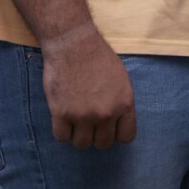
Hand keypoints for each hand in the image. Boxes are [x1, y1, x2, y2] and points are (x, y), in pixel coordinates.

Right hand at [41, 29, 136, 149]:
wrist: (73, 43)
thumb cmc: (97, 57)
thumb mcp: (121, 79)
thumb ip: (121, 103)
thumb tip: (117, 122)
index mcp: (124, 104)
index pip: (126, 137)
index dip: (116, 133)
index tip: (108, 126)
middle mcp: (106, 113)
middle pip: (103, 144)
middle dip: (96, 134)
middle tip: (88, 121)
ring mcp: (83, 115)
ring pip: (82, 144)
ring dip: (78, 134)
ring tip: (75, 118)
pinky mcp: (61, 114)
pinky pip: (62, 137)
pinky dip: (62, 131)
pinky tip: (63, 117)